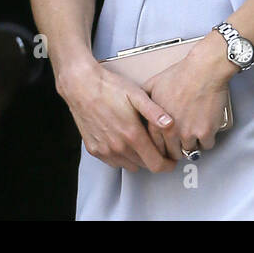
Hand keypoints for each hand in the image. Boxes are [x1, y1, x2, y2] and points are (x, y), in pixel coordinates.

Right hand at [57, 60, 176, 173]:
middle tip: (158, 146)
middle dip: (154, 159)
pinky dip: (122, 156)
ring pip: (129, 165)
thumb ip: (154, 112)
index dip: (167, 165)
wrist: (81, 86)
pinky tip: (124, 140)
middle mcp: (118, 147)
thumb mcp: (137, 95)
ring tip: (141, 141)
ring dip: (138, 158)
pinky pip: (114, 162)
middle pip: (144, 166)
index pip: (156, 164)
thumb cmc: (110, 88)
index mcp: (132, 135)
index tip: (172, 160)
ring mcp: (104, 150)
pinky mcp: (94, 150)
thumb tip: (171, 124)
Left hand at [143, 33, 233, 161]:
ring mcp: (188, 134)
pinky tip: (207, 129)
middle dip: (178, 149)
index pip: (156, 147)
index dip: (163, 147)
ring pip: (190, 151)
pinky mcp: (205, 132)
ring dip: (193, 144)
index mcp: (155, 123)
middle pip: (173, 153)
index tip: (168, 145)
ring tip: (195, 133)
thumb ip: (144, 99)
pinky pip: (207, 146)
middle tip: (183, 142)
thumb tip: (136, 107)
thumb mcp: (153, 84)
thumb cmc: (180, 74)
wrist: (204, 70)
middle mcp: (170, 132)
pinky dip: (208, 139)